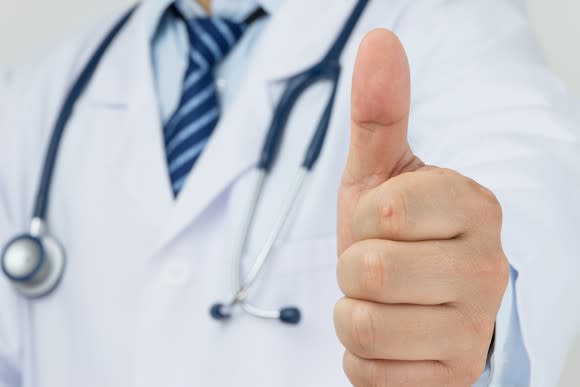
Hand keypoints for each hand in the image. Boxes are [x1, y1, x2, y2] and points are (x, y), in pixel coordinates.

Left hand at [334, 30, 508, 385]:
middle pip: (367, 271)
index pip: (384, 212)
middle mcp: (485, 267)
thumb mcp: (382, 176)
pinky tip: (392, 342)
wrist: (416, 309)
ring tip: (382, 305)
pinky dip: (363, 359)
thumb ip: (381, 113)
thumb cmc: (396, 238)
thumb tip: (379, 39)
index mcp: (473, 206)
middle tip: (376, 270)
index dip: (364, 222)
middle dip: (352, 271)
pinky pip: (370, 374)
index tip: (383, 225)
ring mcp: (474, 330)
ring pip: (362, 327)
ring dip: (353, 316)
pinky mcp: (454, 379)